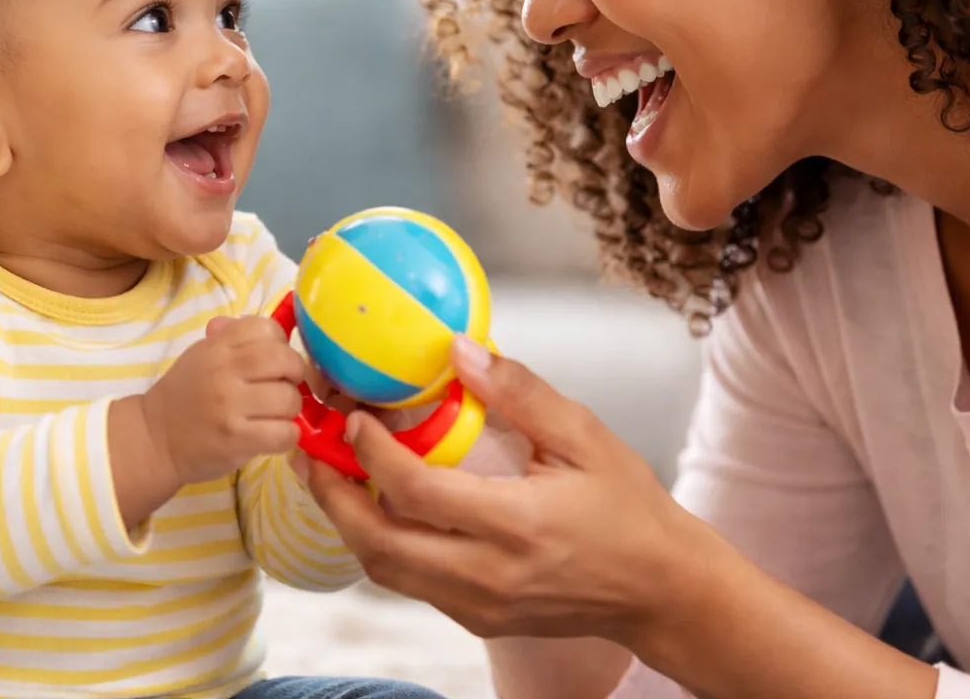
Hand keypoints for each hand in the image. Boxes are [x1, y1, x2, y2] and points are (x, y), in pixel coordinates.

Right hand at [142, 315, 305, 484]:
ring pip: (289, 399)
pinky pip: (284, 433)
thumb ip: (232, 339)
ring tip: (276, 415)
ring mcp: (230, 406)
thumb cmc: (184, 396)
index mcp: (217, 346)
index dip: (280, 343)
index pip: (266, 328)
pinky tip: (274, 435)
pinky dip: (287, 436)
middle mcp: (224, 371)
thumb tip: (266, 324)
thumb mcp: (201, 355)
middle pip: (285, 360)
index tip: (274, 360)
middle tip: (285, 386)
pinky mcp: (236, 439)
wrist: (154, 439)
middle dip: (295, 374)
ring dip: (291, 409)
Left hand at [306, 336, 718, 645]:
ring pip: (385, 571)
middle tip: (309, 450)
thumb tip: (459, 349)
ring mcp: (480, 605)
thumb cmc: (628, 508)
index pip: (416, 493)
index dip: (372, 453)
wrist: (660, 589)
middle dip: (332, 496)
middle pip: (379, 545)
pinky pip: (411, 584)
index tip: (354, 417)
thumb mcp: (583, 436)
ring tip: (328, 476)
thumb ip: (518, 392)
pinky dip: (382, 545)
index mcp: (516, 525)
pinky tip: (377, 506)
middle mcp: (489, 575)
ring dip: (347, 523)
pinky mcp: (478, 619)